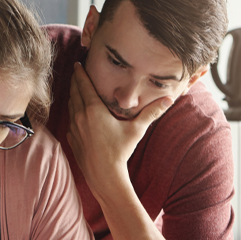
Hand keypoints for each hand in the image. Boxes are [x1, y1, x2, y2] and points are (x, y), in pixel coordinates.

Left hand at [67, 62, 171, 196]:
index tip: (78, 63)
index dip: (80, 73)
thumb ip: (151, 113)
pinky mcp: (71, 138)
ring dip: (73, 96)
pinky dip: (72, 112)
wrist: (104, 176)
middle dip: (75, 81)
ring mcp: (74, 128)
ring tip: (76, 89)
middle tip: (76, 72)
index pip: (84, 85)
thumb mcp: (136, 130)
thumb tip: (169, 100)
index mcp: (94, 110)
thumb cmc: (120, 152)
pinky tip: (76, 112)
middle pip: (74, 93)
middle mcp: (80, 116)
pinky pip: (70, 120)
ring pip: (70, 106)